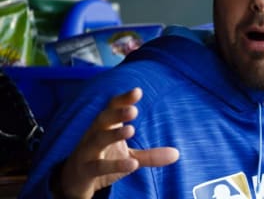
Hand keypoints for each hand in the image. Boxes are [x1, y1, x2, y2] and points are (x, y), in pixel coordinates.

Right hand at [54, 88, 178, 198]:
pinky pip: (97, 166)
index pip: (112, 108)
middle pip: (102, 119)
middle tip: (133, 109)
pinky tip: (132, 164)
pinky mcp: (85, 170)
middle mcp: (94, 135)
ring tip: (131, 130)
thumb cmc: (104, 160)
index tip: (138, 91)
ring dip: (113, 135)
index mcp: (105, 127)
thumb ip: (151, 155)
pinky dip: (114, 165)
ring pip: (97, 140)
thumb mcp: (130, 157)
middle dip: (116, 113)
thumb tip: (177, 153)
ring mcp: (87, 152)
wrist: (76, 182)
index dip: (123, 99)